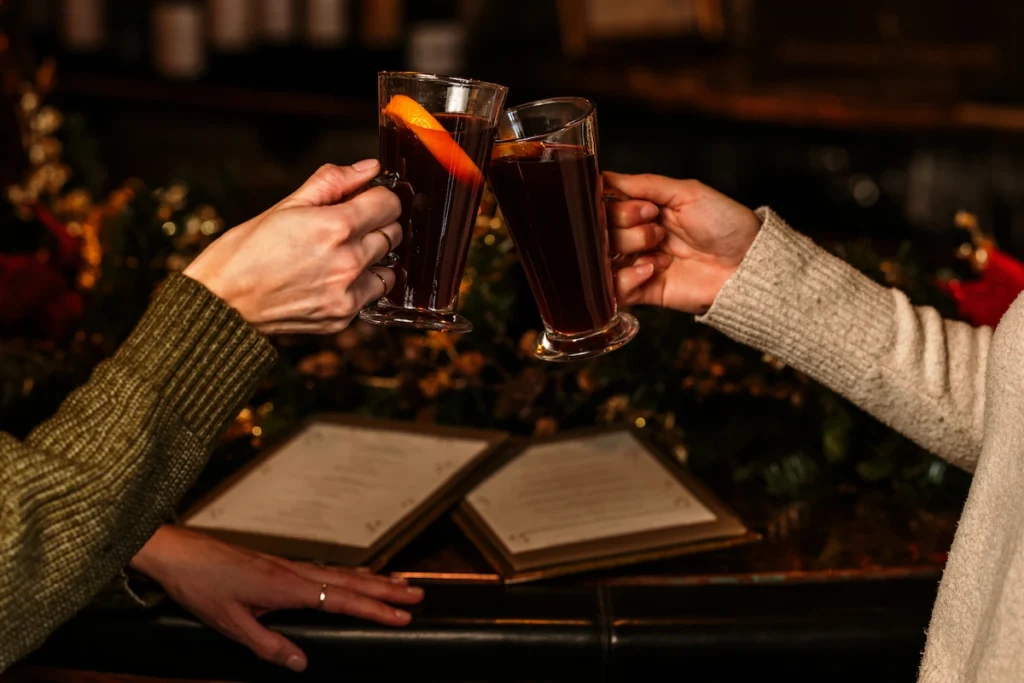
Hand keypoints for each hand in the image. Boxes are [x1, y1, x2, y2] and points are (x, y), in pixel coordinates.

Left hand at [129, 526, 423, 671]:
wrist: (178, 553)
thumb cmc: (201, 586)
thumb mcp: (230, 624)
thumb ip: (268, 645)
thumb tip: (301, 663)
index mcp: (287, 588)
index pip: (342, 601)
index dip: (375, 610)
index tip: (404, 616)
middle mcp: (294, 572)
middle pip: (351, 582)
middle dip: (387, 591)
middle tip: (419, 594)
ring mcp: (289, 566)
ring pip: (341, 573)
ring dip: (373, 580)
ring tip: (401, 584)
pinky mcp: (280, 565)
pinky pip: (326, 569)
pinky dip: (350, 573)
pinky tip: (355, 576)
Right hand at [184, 160, 401, 334]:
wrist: (221, 303)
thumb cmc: (244, 252)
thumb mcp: (285, 206)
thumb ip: (333, 183)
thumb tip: (369, 168)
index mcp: (335, 228)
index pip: (388, 204)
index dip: (378, 197)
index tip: (366, 200)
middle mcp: (348, 263)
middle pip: (393, 234)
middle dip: (377, 225)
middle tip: (349, 227)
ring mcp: (347, 294)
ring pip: (389, 268)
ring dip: (374, 259)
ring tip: (341, 256)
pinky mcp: (342, 318)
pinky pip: (371, 295)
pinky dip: (361, 285)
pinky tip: (332, 279)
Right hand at [605, 172, 760, 313]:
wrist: (748, 263)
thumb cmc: (726, 225)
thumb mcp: (687, 192)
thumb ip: (645, 184)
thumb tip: (606, 176)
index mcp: (645, 211)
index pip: (606, 205)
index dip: (616, 205)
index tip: (643, 207)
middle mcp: (637, 236)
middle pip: (602, 229)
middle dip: (627, 225)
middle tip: (658, 228)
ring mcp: (639, 264)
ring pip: (604, 256)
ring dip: (630, 247)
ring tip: (659, 250)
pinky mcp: (644, 291)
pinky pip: (615, 289)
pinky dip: (626, 277)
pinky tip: (651, 269)